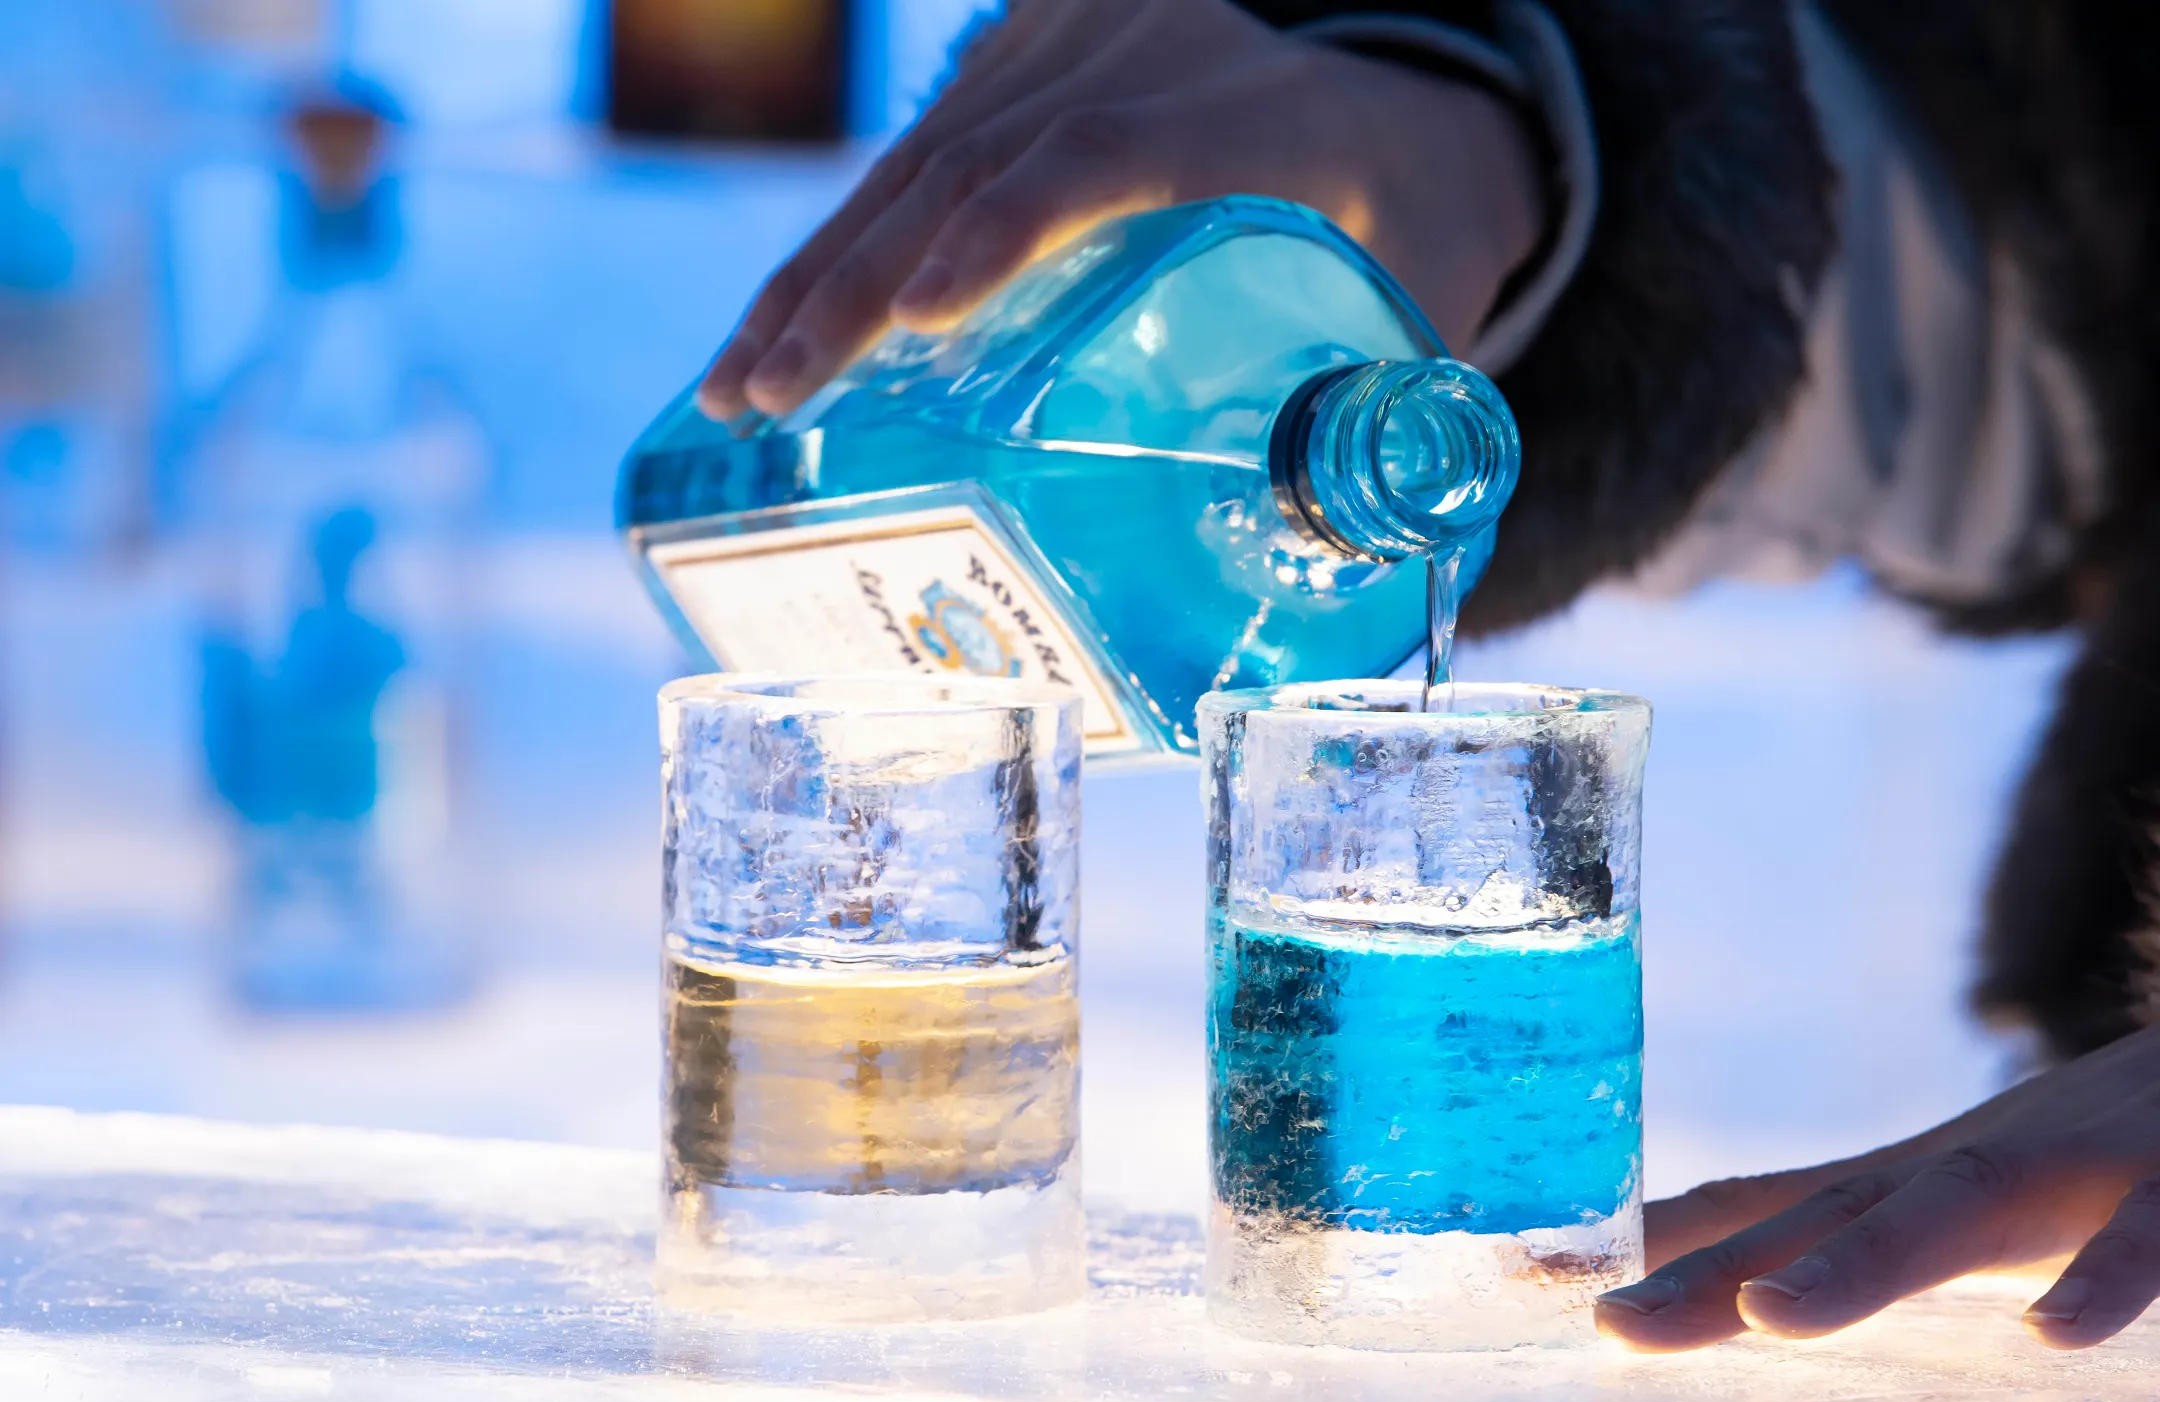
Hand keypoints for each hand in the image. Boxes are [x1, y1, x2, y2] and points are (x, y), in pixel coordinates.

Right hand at [697, 0, 1544, 420]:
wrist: (1382, 115)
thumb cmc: (1397, 239)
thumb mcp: (1416, 312)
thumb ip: (1382, 425)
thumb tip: (1332, 576)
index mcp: (1249, 114)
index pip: (1108, 155)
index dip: (1008, 230)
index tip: (921, 323)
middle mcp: (1140, 53)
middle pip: (973, 160)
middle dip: (855, 287)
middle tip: (773, 402)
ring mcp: (1068, 46)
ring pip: (916, 158)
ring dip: (813, 276)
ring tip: (738, 393)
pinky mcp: (1017, 63)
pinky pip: (909, 155)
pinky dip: (835, 248)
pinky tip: (771, 330)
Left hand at [1596, 1022, 2159, 1350]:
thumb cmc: (2097, 1138)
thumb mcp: (1965, 1190)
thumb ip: (1874, 1237)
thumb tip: (1757, 1283)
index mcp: (1910, 1182)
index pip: (1762, 1213)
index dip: (1655, 1249)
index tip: (1536, 1283)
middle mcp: (1963, 1168)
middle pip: (1821, 1222)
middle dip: (1711, 1271)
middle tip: (1610, 1326)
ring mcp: (2067, 1169)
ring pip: (1953, 1212)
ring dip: (1861, 1267)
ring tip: (1770, 1317)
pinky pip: (2144, 1235)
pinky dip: (2100, 1279)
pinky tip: (2053, 1337)